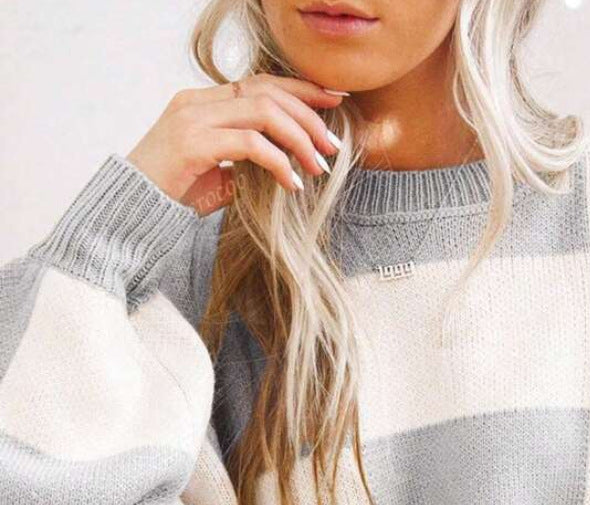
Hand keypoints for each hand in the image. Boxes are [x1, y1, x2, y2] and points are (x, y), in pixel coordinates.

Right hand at [126, 74, 346, 213]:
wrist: (132, 211)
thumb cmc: (172, 194)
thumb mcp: (215, 174)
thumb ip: (244, 163)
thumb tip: (282, 166)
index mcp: (202, 102)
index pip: (260, 83)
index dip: (300, 89)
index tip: (333, 101)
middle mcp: (197, 102)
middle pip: (268, 92)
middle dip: (308, 116)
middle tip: (332, 146)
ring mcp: (193, 119)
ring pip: (263, 113)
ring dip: (298, 139)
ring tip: (317, 167)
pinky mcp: (193, 144)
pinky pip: (250, 145)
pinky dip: (278, 163)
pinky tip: (291, 184)